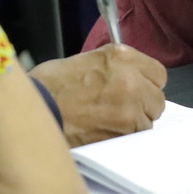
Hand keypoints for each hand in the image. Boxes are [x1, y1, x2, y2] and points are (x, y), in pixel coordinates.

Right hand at [29, 45, 166, 145]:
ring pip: (149, 120)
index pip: (158, 74)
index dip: (147, 84)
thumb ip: (116, 67)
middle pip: (157, 99)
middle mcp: (131, 79)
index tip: (137, 90)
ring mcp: (129, 106)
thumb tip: (132, 78)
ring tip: (108, 122)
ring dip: (134, 123)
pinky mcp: (123, 131)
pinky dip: (124, 137)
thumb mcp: (86, 60)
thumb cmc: (51, 85)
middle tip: (121, 109)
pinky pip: (135, 137)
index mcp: (121, 56)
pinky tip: (104, 131)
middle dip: (143, 105)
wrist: (34, 109)